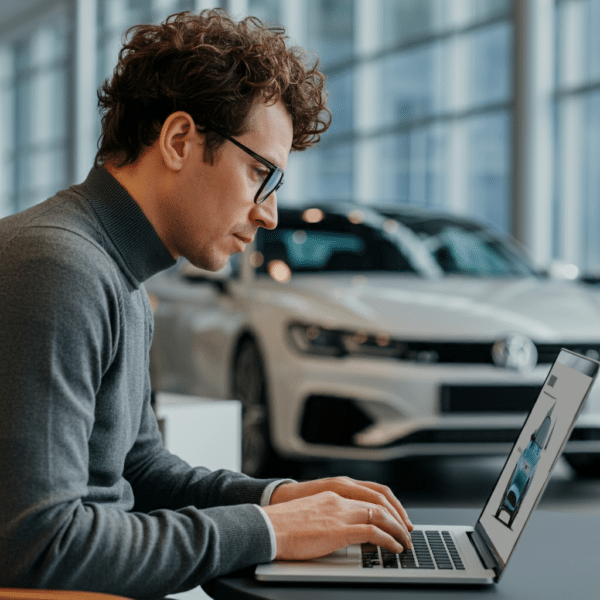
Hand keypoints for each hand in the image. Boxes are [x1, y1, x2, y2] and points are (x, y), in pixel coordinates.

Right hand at [263, 476, 412, 559]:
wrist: (268, 526)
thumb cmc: (283, 524)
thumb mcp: (311, 512)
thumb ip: (329, 514)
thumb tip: (341, 528)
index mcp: (333, 492)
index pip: (371, 493)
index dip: (389, 505)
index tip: (397, 517)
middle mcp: (340, 498)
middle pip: (380, 502)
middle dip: (398, 517)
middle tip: (408, 531)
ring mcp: (340, 512)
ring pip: (381, 514)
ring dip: (398, 529)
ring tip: (405, 542)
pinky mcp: (339, 529)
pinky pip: (374, 531)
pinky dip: (389, 539)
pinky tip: (394, 547)